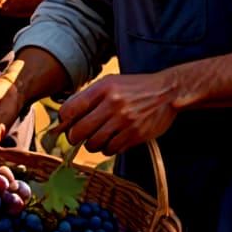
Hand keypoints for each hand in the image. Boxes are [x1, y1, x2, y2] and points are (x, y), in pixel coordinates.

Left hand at [59, 72, 178, 153]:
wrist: (167, 92)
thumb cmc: (135, 87)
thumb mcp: (110, 82)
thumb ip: (89, 96)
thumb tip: (66, 115)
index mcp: (103, 88)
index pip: (69, 110)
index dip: (64, 120)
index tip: (68, 122)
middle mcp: (112, 104)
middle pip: (78, 131)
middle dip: (74, 136)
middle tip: (78, 135)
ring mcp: (124, 121)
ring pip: (93, 144)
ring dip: (92, 144)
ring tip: (97, 137)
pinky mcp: (135, 135)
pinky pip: (110, 150)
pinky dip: (107, 148)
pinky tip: (112, 140)